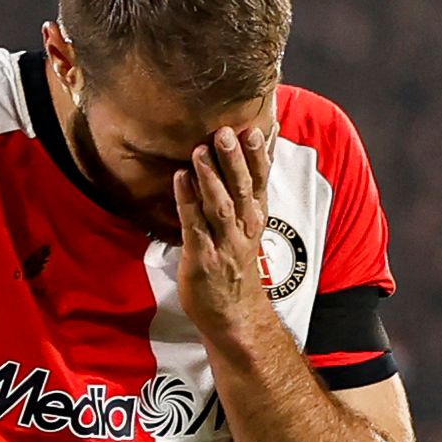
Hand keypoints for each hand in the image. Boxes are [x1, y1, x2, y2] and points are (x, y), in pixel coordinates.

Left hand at [171, 125, 282, 353]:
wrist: (234, 314)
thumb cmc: (236, 265)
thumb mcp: (250, 227)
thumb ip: (250, 192)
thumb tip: (258, 156)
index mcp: (255, 217)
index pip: (261, 181)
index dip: (260, 155)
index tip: (256, 128)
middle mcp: (243, 228)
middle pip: (242, 188)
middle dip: (234, 159)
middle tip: (225, 131)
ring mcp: (224, 244)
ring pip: (220, 206)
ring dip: (210, 177)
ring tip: (198, 150)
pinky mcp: (203, 259)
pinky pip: (194, 227)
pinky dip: (187, 202)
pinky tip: (179, 180)